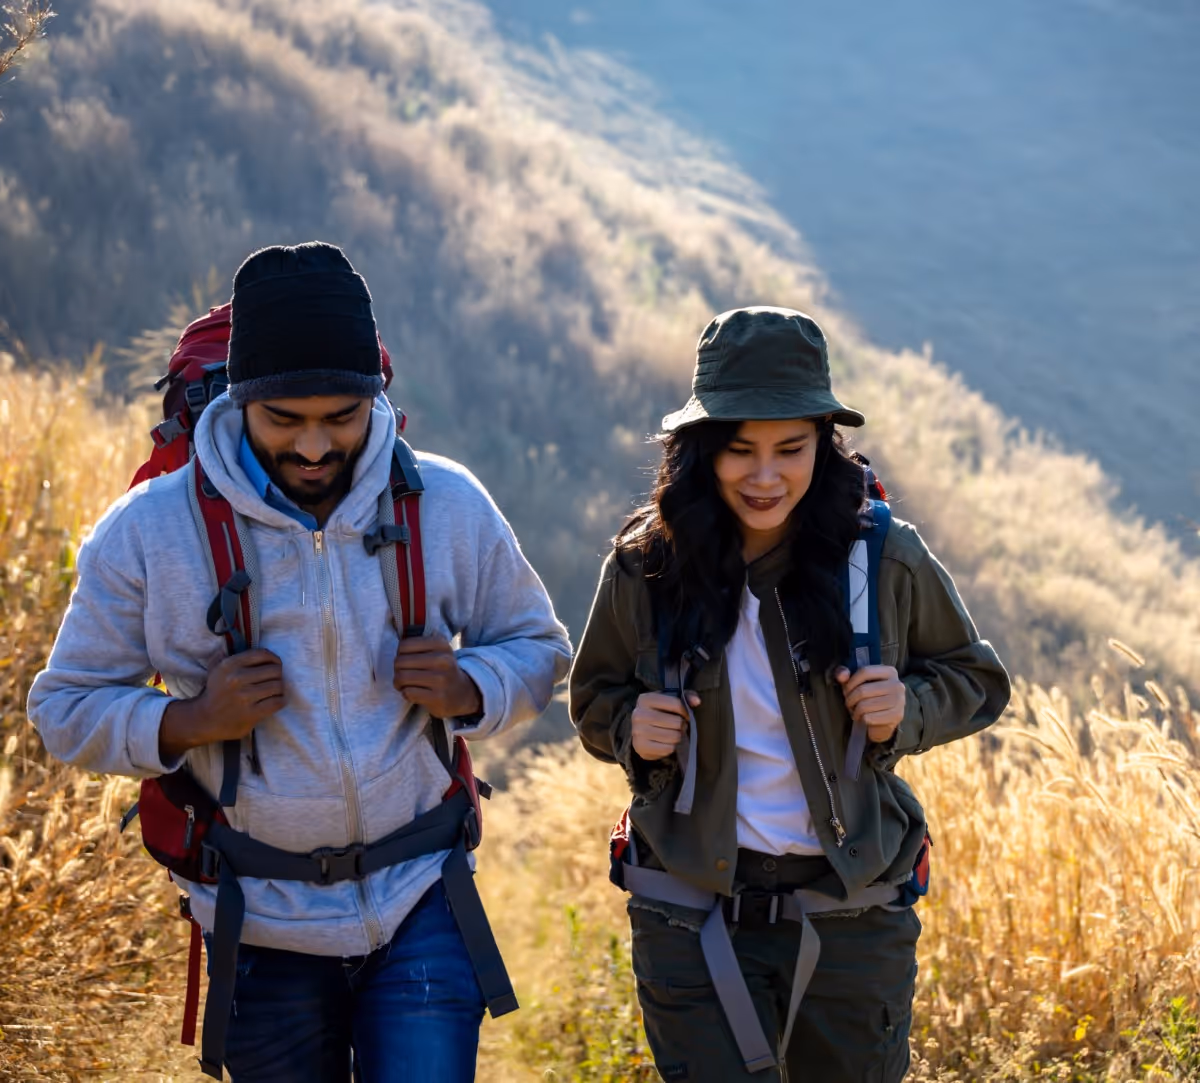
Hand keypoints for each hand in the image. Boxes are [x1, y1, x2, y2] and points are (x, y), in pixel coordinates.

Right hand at [159, 649, 284, 762]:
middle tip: (274, 679)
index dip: (274, 658)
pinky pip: (277, 702)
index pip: (262, 654)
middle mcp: (237, 679)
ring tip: (275, 691)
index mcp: (230, 665)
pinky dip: (280, 701)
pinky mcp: (251, 713)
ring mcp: (245, 697)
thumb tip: (231, 641)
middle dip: (278, 675)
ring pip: (278, 686)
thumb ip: (224, 655)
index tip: (275, 664)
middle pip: (274, 670)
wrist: (205, 720)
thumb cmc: (215, 692)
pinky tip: (275, 701)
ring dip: (279, 689)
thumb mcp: (215, 670)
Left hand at [393, 635, 481, 718]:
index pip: (404, 645)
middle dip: (397, 670)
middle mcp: (443, 660)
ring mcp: (441, 680)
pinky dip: (406, 694)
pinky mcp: (437, 697)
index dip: (400, 654)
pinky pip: (408, 692)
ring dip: (399, 683)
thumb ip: (419, 644)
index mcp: (441, 645)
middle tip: (402, 675)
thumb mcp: (438, 651)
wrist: (463, 693)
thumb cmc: (442, 670)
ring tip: (404, 685)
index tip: (406, 660)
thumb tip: (398, 646)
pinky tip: (413, 694)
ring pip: (402, 677)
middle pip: (400, 661)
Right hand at [630, 691, 699, 761]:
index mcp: (645, 699)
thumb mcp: (669, 701)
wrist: (641, 732)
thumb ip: (685, 697)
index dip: (686, 711)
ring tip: (673, 733)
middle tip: (679, 726)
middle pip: (676, 722)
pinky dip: (671, 747)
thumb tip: (696, 701)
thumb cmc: (659, 713)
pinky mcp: (641, 747)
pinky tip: (665, 742)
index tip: (686, 715)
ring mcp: (638, 731)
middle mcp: (638, 714)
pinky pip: (668, 749)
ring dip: (677, 736)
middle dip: (682, 725)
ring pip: (673, 737)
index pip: (675, 703)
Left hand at [835, 664, 904, 743]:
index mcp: (889, 672)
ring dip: (855, 711)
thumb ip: (845, 674)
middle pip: (863, 690)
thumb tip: (841, 675)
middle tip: (849, 703)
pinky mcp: (896, 716)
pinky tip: (863, 718)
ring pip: (864, 705)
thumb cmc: (868, 697)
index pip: (865, 672)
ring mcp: (899, 701)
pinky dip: (862, 719)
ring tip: (856, 711)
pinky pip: (869, 718)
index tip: (846, 690)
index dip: (850, 682)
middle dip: (850, 699)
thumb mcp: (855, 683)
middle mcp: (897, 685)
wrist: (883, 720)